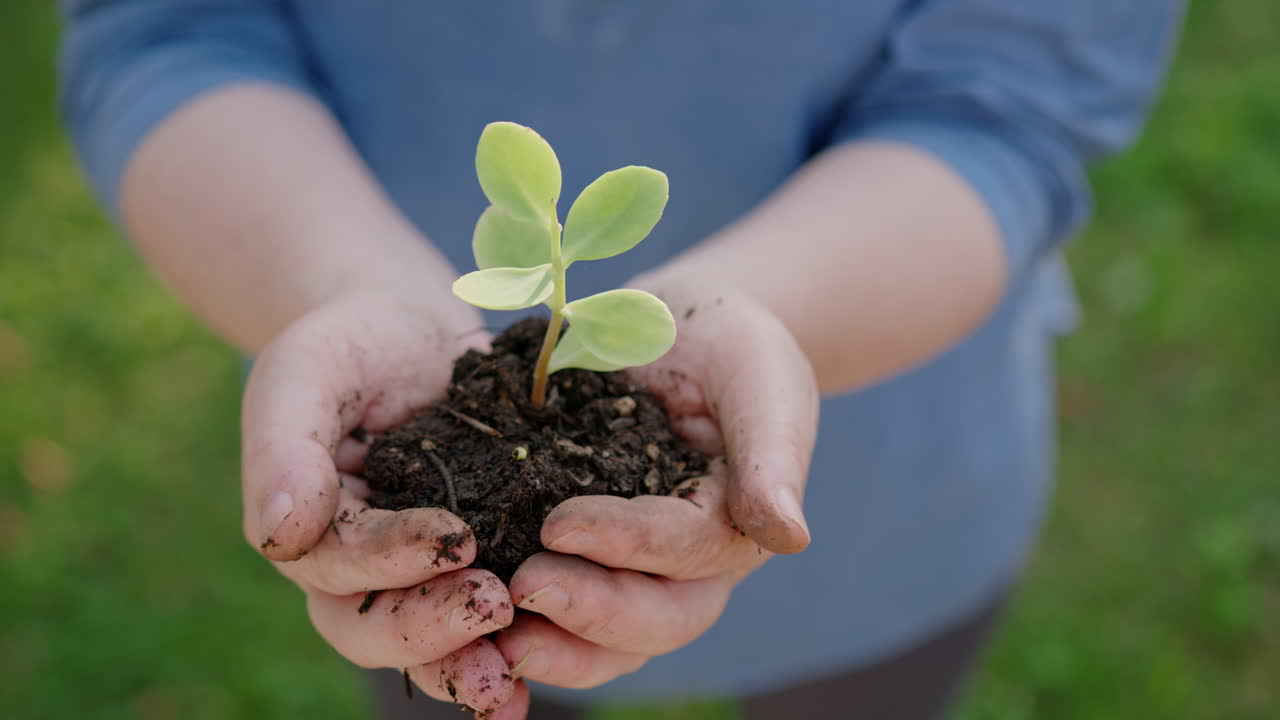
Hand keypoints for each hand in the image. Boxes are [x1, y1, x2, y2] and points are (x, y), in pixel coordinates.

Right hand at [242, 288, 520, 711]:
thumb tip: (280, 534)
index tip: (454, 536)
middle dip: (432, 629)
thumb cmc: (351, 345)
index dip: (392, 560)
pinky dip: (519, 645)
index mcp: (312, 530)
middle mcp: (359, 572)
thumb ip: (283, 446)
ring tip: (516, 675)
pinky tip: (562, 650)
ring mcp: (419, 577)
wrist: (412, 330)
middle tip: (495, 606)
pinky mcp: (481, 563)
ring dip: (470, 662)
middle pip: (375, 628)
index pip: (340, 565)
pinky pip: (489, 619)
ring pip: (429, 645)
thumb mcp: (308, 371)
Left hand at [485, 285, 818, 717]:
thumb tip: (789, 536)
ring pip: (609, 641)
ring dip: (555, 646)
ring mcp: (635, 572)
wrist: (677, 333)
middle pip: (655, 621)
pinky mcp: (583, 560)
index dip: (628, 546)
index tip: (559, 524)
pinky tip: (465, 616)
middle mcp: (689, 567)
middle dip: (590, 613)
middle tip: (521, 588)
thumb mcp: (760, 377)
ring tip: (493, 634)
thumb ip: (773, 451)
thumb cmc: (731, 346)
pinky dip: (521, 626)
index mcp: (735, 525)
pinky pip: (560, 609)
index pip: (687, 552)